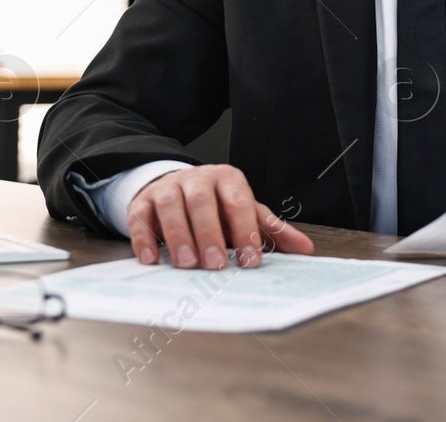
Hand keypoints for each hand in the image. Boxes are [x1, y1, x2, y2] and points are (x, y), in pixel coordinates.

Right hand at [128, 164, 314, 269]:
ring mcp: (168, 188)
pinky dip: (144, 238)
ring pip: (171, 206)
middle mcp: (197, 179)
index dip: (245, 230)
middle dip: (209, 234)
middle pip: (201, 201)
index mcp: (227, 180)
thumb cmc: (217, 205)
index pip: (238, 201)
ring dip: (178, 236)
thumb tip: (305, 249)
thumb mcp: (246, 212)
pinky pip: (140, 216)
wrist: (178, 187)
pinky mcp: (143, 201)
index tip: (250, 260)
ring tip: (187, 265)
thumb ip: (272, 230)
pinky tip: (151, 259)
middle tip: (215, 265)